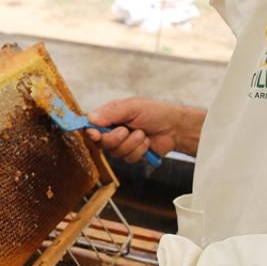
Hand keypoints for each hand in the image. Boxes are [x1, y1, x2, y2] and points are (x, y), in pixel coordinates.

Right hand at [85, 97, 204, 160]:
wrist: (175, 127)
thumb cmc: (156, 112)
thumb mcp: (133, 107)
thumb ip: (112, 113)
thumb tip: (91, 118)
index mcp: (110, 115)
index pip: (91, 125)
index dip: (91, 131)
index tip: (95, 134)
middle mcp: (113, 129)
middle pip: (100, 142)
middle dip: (114, 138)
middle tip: (126, 131)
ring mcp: (122, 143)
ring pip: (115, 152)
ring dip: (131, 143)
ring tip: (142, 133)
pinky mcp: (131, 154)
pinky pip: (127, 158)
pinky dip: (139, 150)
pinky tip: (146, 142)